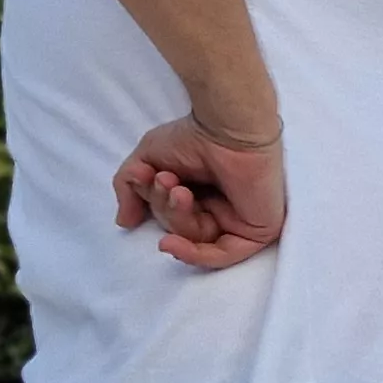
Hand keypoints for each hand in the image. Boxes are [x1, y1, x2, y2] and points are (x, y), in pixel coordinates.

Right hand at [111, 114, 286, 269]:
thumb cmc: (193, 135)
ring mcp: (240, 221)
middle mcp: (220, 208)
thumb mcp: (146, 159)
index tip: (146, 176)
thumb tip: (124, 222)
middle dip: (166, 209)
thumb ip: (130, 189)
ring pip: (197, 242)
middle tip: (167, 180)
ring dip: (177, 219)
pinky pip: (223, 256)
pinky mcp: (258, 230)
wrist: (228, 126)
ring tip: (178, 190)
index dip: (154, 203)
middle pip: (182, 231)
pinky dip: (194, 255)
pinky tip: (170, 244)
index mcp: (200, 193)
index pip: (170, 217)